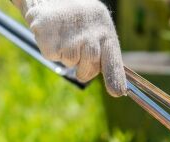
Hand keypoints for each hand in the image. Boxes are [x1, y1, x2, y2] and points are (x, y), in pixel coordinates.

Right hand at [12, 0, 126, 96]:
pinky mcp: (50, 37)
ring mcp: (70, 36)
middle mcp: (90, 33)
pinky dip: (52, 48)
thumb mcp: (98, 31)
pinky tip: (54, 33)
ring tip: (65, 36)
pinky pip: (53, 55)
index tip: (117, 92)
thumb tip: (119, 90)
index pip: (112, 60)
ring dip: (66, 55)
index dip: (114, 77)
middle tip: (79, 56)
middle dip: (84, 70)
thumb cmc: (81, 21)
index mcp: (105, 32)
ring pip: (70, 62)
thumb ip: (107, 57)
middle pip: (89, 68)